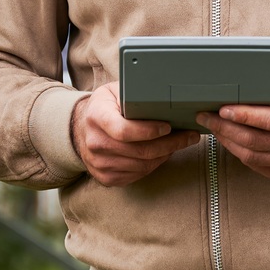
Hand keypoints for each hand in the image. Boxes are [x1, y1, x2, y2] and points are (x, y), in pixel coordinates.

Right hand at [71, 82, 200, 186]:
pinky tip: (163, 154)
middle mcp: (95, 143)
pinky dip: (154, 165)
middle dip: (170, 144)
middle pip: (139, 151)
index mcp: (96, 117)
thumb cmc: (104, 107)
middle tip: (189, 136)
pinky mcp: (106, 177)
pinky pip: (137, 175)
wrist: (81, 128)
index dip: (150, 131)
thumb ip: (133, 94)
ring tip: (179, 143)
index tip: (168, 126)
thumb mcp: (114, 92)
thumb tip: (164, 95)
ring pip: (142, 166)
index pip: (124, 131)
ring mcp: (99, 163)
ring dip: (165, 155)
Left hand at [198, 67, 269, 180]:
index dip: (244, 115)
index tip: (223, 109)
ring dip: (228, 141)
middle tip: (206, 116)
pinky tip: (228, 139)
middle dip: (226, 128)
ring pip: (251, 155)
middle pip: (255, 140)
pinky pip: (255, 165)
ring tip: (213, 127)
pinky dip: (237, 152)